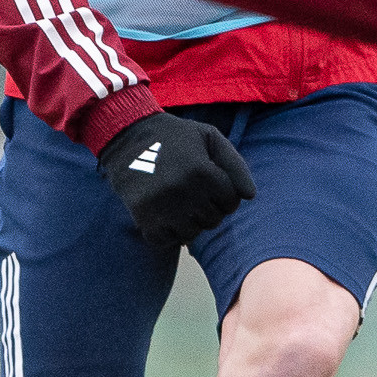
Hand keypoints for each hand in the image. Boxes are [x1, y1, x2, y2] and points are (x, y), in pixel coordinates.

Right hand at [93, 110, 256, 246]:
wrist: (127, 136)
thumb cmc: (175, 137)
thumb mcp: (210, 137)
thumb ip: (235, 164)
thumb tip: (250, 196)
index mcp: (202, 171)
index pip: (231, 202)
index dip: (224, 194)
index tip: (210, 184)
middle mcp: (183, 191)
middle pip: (213, 220)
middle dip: (207, 208)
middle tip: (192, 192)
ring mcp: (162, 206)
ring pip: (191, 233)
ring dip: (188, 222)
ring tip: (178, 203)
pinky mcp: (143, 217)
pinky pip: (166, 240)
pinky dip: (167, 232)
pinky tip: (163, 214)